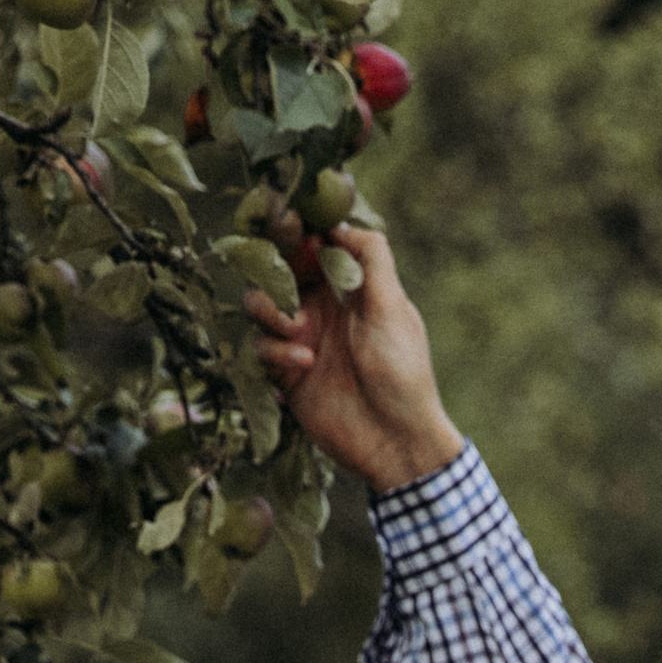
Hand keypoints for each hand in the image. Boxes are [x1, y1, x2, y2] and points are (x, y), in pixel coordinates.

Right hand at [245, 222, 458, 491]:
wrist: (396, 442)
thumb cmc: (403, 373)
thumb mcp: (393, 309)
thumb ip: (371, 259)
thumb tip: (341, 223)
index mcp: (348, 286)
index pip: (312, 243)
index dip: (296, 228)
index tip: (287, 220)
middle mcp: (320, 306)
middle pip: (276, 268)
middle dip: (271, 265)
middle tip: (277, 269)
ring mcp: (300, 338)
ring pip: (258, 303)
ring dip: (271, 309)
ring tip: (298, 329)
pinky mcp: (286, 372)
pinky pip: (260, 347)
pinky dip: (276, 350)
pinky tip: (304, 364)